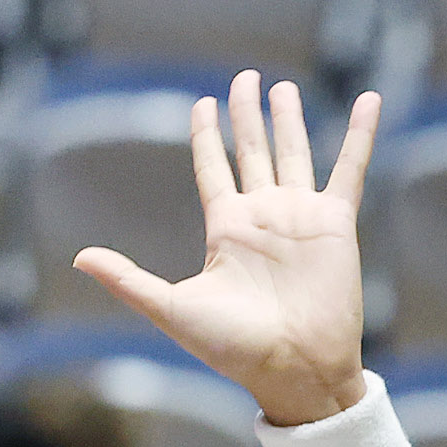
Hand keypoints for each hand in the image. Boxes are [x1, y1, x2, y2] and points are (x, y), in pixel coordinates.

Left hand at [74, 72, 375, 426]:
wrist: (292, 368)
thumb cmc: (232, 347)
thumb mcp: (171, 308)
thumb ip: (128, 278)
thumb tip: (78, 258)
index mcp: (225, 230)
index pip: (213, 169)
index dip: (207, 136)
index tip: (202, 103)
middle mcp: (262, 216)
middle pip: (252, 152)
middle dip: (247, 115)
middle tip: (244, 78)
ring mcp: (300, 216)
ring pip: (294, 153)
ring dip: (289, 119)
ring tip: (282, 86)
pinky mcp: (336, 222)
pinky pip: (350, 168)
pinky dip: (359, 134)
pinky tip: (368, 101)